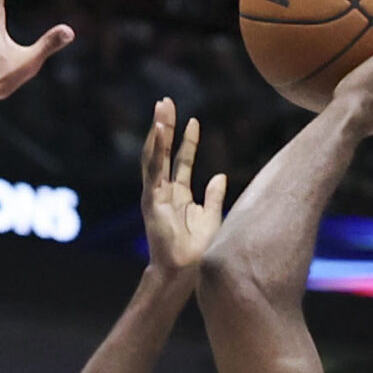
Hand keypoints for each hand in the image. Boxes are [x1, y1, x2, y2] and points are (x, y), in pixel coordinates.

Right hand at [139, 101, 227, 273]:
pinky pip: (153, 169)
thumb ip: (214, 196)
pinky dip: (156, 148)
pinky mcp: (151, 199)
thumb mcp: (212, 217)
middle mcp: (164, 191)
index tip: (193, 120)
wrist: (184, 270)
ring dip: (157, 131)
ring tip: (161, 108)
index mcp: (178, 195)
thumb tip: (221, 176)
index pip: (181, 161)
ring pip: (155, 155)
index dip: (187, 141)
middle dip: (165, 127)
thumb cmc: (197, 249)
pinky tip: (160, 129)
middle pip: (164, 152)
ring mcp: (155, 194)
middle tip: (166, 102)